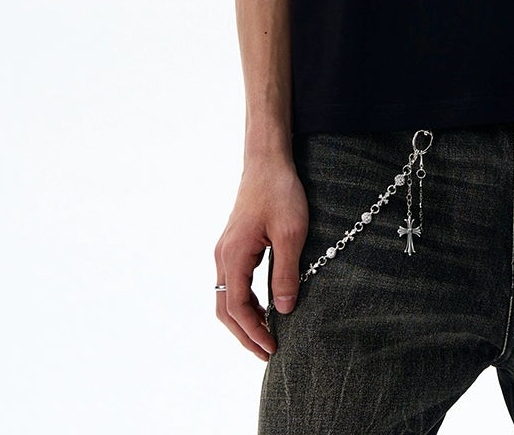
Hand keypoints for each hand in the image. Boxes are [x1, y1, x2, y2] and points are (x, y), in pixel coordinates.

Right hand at [214, 160, 309, 360]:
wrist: (268, 161)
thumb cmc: (280, 191)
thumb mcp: (291, 233)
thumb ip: (286, 273)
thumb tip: (284, 310)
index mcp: (233, 256)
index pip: (236, 308)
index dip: (253, 332)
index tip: (272, 348)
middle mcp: (223, 256)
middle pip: (225, 308)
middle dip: (245, 334)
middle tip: (268, 353)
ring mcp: (226, 250)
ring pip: (227, 297)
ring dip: (245, 319)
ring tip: (267, 335)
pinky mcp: (234, 244)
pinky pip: (234, 282)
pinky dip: (245, 302)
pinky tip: (264, 307)